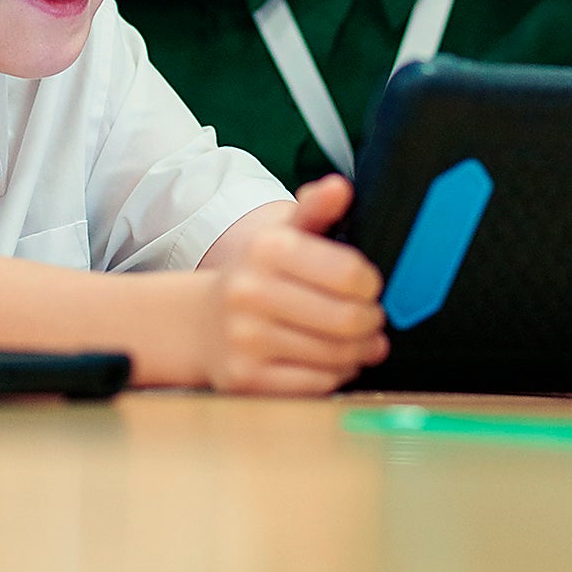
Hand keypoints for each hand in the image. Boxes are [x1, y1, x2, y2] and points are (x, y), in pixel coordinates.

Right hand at [199, 176, 388, 394]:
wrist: (200, 323)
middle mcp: (251, 291)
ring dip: (358, 351)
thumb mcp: (282, 233)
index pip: (349, 274)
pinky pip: (317, 384)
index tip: (368, 287)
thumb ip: (315, 209)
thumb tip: (340, 187)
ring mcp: (245, 337)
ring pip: (336, 355)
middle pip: (348, 319)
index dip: (371, 285)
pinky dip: (335, 375)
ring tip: (358, 341)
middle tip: (371, 319)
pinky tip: (333, 361)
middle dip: (371, 322)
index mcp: (267, 248)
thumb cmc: (255, 276)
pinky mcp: (246, 377)